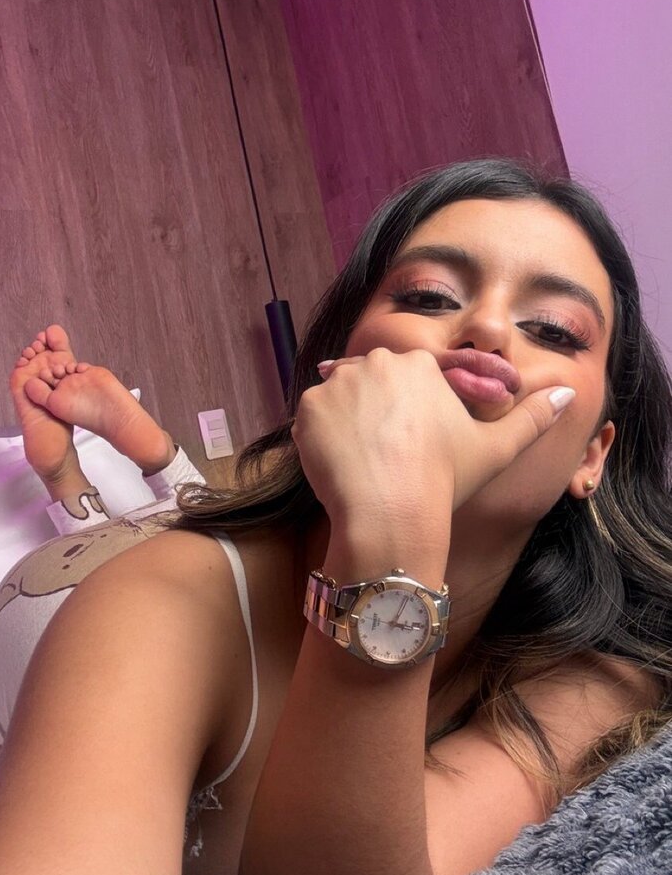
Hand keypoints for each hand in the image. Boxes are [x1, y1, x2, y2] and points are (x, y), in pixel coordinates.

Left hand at [290, 347, 574, 525]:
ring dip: (347, 423)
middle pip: (370, 383)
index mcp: (420, 365)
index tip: (411, 448)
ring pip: (340, 398)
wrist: (392, 512)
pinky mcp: (308, 407)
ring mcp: (338, 383)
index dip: (408, 416)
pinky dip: (320, 437)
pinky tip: (341, 463)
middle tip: (385, 458)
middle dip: (375, 414)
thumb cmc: (446, 480)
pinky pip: (312, 416)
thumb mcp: (497, 449)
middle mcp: (377, 362)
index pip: (408, 380)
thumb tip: (567, 392)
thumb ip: (532, 417)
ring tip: (364, 462)